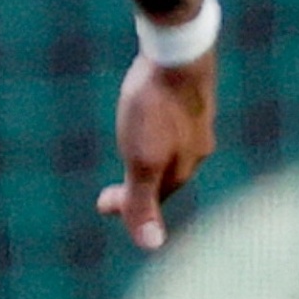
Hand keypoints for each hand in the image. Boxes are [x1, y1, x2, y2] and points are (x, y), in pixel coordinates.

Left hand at [96, 46, 218, 251]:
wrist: (179, 52)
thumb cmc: (156, 107)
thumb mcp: (141, 159)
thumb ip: (143, 201)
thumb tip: (151, 246)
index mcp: (182, 168)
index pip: (155, 200)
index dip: (128, 207)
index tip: (101, 205)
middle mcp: (196, 149)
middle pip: (166, 179)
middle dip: (141, 189)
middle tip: (113, 193)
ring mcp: (197, 122)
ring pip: (171, 152)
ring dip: (151, 161)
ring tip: (132, 157)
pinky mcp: (191, 96)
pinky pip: (174, 125)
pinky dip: (158, 134)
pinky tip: (151, 120)